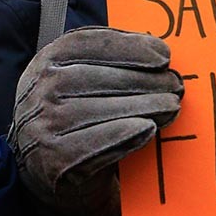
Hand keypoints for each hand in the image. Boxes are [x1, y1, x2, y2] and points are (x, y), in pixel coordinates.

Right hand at [9, 27, 182, 215]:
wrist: (46, 171)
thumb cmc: (76, 119)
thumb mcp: (79, 81)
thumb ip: (110, 62)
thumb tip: (158, 50)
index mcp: (46, 62)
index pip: (85, 43)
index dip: (128, 47)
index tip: (164, 56)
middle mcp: (38, 91)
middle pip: (96, 76)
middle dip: (144, 80)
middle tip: (176, 86)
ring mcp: (41, 126)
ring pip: (99, 109)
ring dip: (143, 107)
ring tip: (171, 107)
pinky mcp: (52, 159)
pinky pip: (94, 143)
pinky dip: (124, 134)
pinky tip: (148, 128)